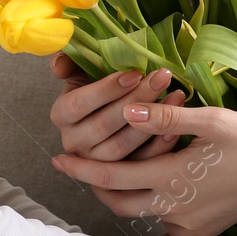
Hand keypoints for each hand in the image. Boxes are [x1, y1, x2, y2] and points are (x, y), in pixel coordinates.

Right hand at [48, 53, 187, 161]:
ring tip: (176, 96)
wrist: (115, 107)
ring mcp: (95, 162)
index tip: (135, 73)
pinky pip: (140, 163)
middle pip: (103, 125)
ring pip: (120, 147)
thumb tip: (58, 65)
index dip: (106, 89)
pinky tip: (178, 123)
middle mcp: (74, 142)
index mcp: (62, 115)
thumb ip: (71, 61)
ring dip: (151, 122)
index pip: (78, 104)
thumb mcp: (84, 68)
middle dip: (136, 100)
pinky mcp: (118, 174)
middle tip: (161, 78)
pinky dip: (160, 143)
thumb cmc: (101, 83)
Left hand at [52, 101, 236, 235]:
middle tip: (81, 165)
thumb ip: (165, 116)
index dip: (80, 169)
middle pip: (118, 202)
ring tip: (117, 166)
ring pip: (142, 210)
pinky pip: (166, 217)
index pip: (111, 177)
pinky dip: (154, 200)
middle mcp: (175, 208)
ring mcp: (189, 224)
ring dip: (126, 192)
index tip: (57, 159)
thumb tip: (127, 109)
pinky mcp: (202, 231)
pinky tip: (158, 179)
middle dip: (96, 186)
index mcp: (172, 179)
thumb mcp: (210, 120)